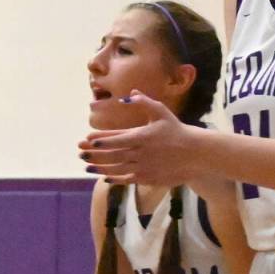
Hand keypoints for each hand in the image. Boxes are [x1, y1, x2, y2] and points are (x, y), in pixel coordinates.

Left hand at [79, 92, 200, 185]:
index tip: (88, 139)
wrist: (194, 154)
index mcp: (142, 136)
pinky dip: (114, 178)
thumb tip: (129, 94)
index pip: (116, 139)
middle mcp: (140, 153)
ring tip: (86, 165)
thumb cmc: (176, 131)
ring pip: (116, 168)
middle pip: (112, 154)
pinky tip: (104, 176)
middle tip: (80, 151)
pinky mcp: (147, 178)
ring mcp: (143, 167)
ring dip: (99, 167)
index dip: (101, 140)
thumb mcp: (162, 112)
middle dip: (94, 153)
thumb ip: (144, 102)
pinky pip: (126, 179)